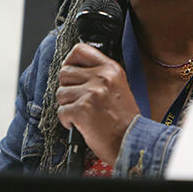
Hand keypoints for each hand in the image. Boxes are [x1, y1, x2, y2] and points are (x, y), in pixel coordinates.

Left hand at [56, 43, 139, 164]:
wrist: (132, 141)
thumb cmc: (125, 120)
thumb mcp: (119, 86)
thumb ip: (99, 75)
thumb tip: (74, 70)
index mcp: (111, 69)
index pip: (80, 50)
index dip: (70, 61)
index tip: (71, 72)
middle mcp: (102, 77)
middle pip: (64, 73)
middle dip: (67, 88)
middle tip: (78, 100)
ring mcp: (91, 93)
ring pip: (60, 93)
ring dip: (67, 106)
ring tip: (82, 114)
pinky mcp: (82, 110)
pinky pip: (61, 111)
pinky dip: (67, 121)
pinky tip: (80, 124)